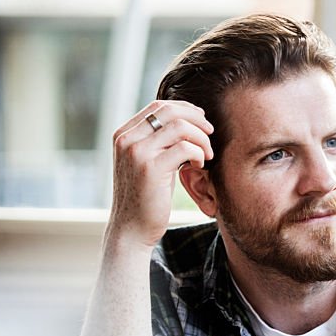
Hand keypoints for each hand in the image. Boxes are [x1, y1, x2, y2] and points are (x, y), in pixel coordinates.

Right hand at [107, 101, 213, 249]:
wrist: (131, 229)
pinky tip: (200, 166)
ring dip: (201, 138)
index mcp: (124, 134)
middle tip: (211, 133)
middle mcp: (127, 139)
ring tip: (206, 155)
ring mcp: (137, 152)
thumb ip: (156, 141)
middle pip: (170, 111)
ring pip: (180, 127)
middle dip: (197, 119)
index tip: (202, 121)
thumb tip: (186, 119)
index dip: (185, 109)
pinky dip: (199, 154)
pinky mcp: (151, 169)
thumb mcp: (146, 162)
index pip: (158, 106)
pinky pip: (186, 148)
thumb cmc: (145, 196)